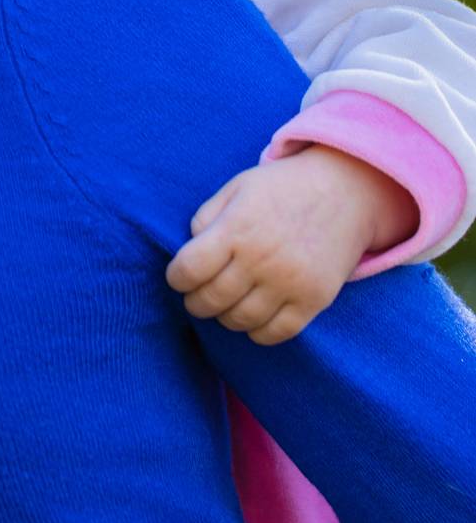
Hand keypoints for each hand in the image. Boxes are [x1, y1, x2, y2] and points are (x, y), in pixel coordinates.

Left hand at [164, 145, 418, 344]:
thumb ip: (206, 219)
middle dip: (195, 303)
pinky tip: (252, 317)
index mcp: (236, 228)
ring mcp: (290, 282)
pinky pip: (276, 333)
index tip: (179, 277)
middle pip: (211, 300)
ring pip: (240, 321)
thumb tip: (188, 255)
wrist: (345, 191)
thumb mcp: (236, 189)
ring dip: (224, 318)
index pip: (189, 269)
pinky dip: (257, 332)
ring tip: (225, 305)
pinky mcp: (315, 299)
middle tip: (197, 297)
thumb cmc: (281, 189)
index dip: (176, 278)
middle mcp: (261, 258)